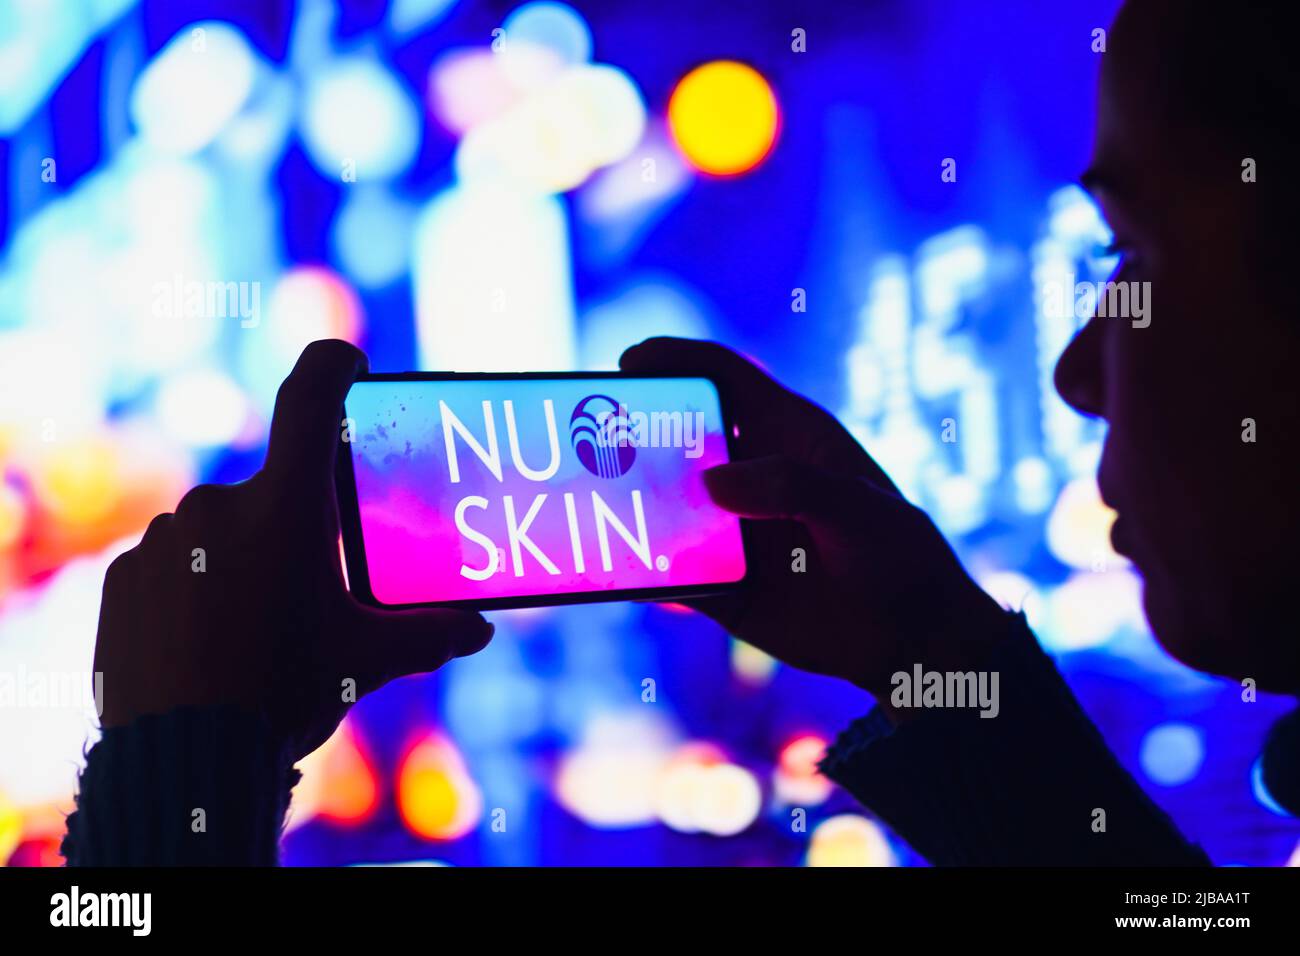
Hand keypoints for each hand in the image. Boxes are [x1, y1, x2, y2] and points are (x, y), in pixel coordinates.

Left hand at [95, 340, 493, 758]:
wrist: (181, 760)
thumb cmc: (283, 697)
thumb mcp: (366, 662)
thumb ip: (430, 634)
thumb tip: (480, 629)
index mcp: (287, 507)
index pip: (311, 397)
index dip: (334, 364)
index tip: (350, 361)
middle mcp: (219, 506)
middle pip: (273, 490)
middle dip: (295, 529)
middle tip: (311, 591)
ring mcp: (164, 540)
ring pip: (220, 530)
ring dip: (243, 560)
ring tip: (258, 630)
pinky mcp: (124, 579)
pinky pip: (172, 564)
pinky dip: (195, 588)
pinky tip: (209, 643)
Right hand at [620, 337, 1009, 715]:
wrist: (908, 639)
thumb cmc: (896, 554)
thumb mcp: (856, 510)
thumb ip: (792, 486)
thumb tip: (711, 482)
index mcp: (785, 432)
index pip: (720, 376)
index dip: (674, 359)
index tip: (628, 363)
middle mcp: (749, 473)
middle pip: (675, 435)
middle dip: (630, 429)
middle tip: (587, 433)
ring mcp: (728, 528)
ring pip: (661, 504)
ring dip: (623, 501)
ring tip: (582, 498)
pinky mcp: (718, 584)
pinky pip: (666, 572)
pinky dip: (637, 569)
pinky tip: (609, 569)